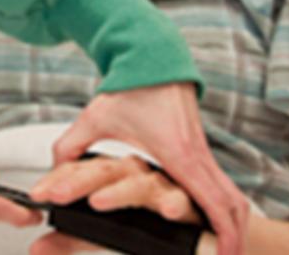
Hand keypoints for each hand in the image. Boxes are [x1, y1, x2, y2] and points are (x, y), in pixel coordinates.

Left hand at [27, 154, 203, 254]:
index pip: (78, 171)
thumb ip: (70, 240)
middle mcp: (133, 173)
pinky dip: (173, 204)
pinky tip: (167, 210)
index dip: (56, 182)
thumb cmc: (144, 220)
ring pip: (138, 183)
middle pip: (104, 172)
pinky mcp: (186, 201)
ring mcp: (160, 184)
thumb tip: (37, 248)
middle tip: (58, 195)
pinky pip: (180, 200)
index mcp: (110, 175)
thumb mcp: (101, 234)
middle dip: (78, 183)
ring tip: (99, 202)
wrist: (185, 227)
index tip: (36, 196)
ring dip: (119, 192)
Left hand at [52, 84, 248, 254]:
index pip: (208, 197)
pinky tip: (220, 224)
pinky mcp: (199, 149)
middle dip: (235, 235)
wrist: (153, 54)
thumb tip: (53, 169)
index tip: (226, 254)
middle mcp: (197, 154)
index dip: (221, 228)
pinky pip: (221, 184)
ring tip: (232, 252)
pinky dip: (226, 207)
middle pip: (230, 201)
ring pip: (231, 194)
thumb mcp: (98, 116)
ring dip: (235, 223)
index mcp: (177, 152)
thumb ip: (72, 144)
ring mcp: (201, 152)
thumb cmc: (131, 85)